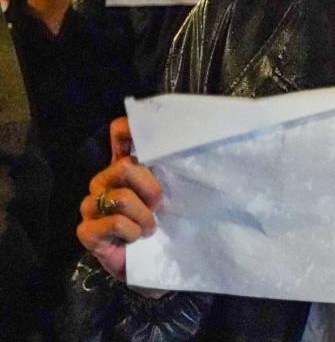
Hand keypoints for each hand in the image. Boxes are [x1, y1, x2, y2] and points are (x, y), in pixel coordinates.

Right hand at [76, 118, 163, 288]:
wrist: (155, 266)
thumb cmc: (165, 226)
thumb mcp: (173, 194)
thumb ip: (171, 170)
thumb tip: (190, 144)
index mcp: (125, 168)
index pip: (120, 135)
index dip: (129, 128)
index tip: (140, 128)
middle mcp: (104, 181)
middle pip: (125, 167)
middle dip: (151, 188)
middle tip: (159, 206)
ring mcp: (91, 206)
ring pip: (121, 197)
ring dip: (144, 216)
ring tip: (149, 227)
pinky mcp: (86, 231)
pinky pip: (115, 222)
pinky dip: (133, 232)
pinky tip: (135, 239)